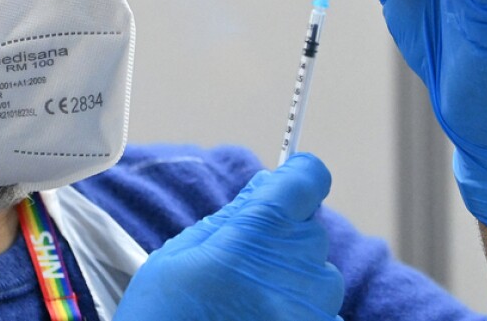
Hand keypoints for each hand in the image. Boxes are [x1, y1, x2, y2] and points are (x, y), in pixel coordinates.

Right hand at [114, 154, 343, 319]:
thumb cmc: (164, 318)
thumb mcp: (179, 256)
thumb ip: (231, 218)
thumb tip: (265, 185)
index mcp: (257, 233)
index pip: (307, 181)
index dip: (297, 179)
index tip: (287, 184)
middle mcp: (296, 267)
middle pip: (309, 231)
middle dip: (282, 240)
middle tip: (240, 268)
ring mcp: (313, 309)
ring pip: (318, 274)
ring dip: (292, 281)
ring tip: (247, 306)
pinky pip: (322, 313)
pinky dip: (296, 314)